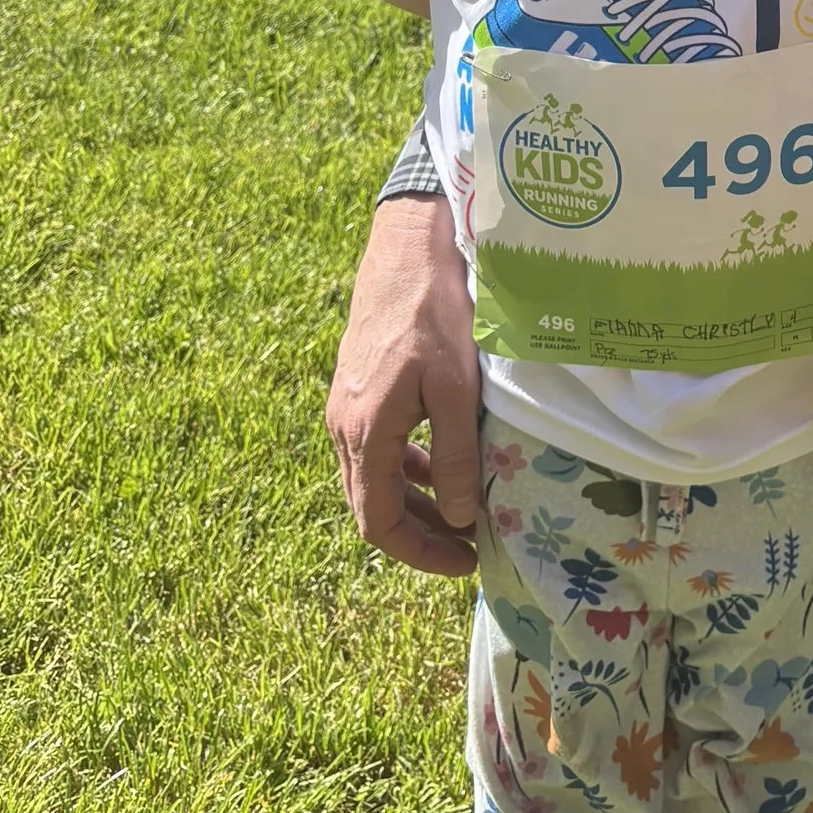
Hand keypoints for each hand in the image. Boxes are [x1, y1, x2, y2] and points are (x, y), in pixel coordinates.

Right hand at [325, 194, 480, 577]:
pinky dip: (407, 469)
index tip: (464, 563)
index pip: (378, 524)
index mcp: (364, 434)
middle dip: (420, 535)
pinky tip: (440, 466)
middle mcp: (344, 428)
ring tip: (462, 515)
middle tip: (469, 547)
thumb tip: (460, 518)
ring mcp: (345, 409)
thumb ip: (456, 456)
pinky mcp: (356, 389)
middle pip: (372, 507)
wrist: (406, 248)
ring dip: (414, 503)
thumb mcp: (457, 388)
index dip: (420, 553)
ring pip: (374, 478)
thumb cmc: (435, 313)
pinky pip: (376, 448)